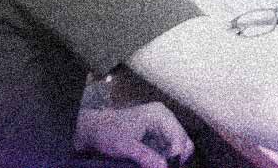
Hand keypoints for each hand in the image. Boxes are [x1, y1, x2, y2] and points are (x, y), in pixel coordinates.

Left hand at [75, 102, 193, 167]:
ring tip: (158, 165)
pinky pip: (170, 149)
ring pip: (179, 147)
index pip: (179, 137)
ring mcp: (163, 126)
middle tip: (162, 167)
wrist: (94, 130)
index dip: (175, 156)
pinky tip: (155, 162)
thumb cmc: (108, 133)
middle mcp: (165, 118)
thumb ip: (146, 157)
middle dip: (176, 158)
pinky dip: (166, 158)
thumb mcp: (126, 147)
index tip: (165, 167)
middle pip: (184, 142)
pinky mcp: (159, 135)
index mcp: (160, 115)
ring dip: (171, 159)